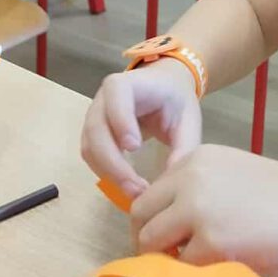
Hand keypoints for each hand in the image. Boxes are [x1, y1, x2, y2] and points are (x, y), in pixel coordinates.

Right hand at [80, 61, 202, 197]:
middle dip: (114, 162)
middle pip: (96, 129)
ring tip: (135, 192)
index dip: (121, 120)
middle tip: (137, 188)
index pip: (116, 94)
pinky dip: (105, 172)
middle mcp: (104, 98)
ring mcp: (94, 116)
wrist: (164, 90)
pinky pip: (91, 155)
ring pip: (89, 147)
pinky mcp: (93, 134)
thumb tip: (171, 182)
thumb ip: (184, 147)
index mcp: (129, 84)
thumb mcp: (188, 119)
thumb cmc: (176, 101)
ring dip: (108, 173)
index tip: (135, 148)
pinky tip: (127, 185)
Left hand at [130, 145, 277, 273]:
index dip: (154, 219)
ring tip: (192, 269)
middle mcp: (189, 177)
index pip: (152, 191)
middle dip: (146, 241)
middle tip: (166, 261)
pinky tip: (215, 272)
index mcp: (197, 158)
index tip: (166, 238)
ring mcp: (197, 209)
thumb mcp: (237, 177)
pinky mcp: (210, 242)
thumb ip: (202, 191)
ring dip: (165, 259)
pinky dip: (193, 274)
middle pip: (140, 215)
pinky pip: (183, 266)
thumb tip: (172, 227)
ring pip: (151, 242)